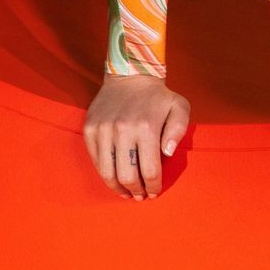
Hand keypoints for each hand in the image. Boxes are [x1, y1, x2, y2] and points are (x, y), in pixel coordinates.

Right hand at [83, 73, 191, 200]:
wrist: (129, 74)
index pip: (150, 170)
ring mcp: (103, 130)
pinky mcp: (90, 129)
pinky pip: (96, 160)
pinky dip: (105, 173)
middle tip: (141, 196)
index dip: (153, 187)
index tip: (154, 193)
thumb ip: (179, 131)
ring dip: (118, 187)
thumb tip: (168, 153)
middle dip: (136, 191)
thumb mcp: (180, 107)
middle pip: (127, 176)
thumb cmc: (158, 96)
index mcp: (147, 128)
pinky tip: (114, 177)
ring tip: (127, 192)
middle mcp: (123, 130)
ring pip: (108, 172)